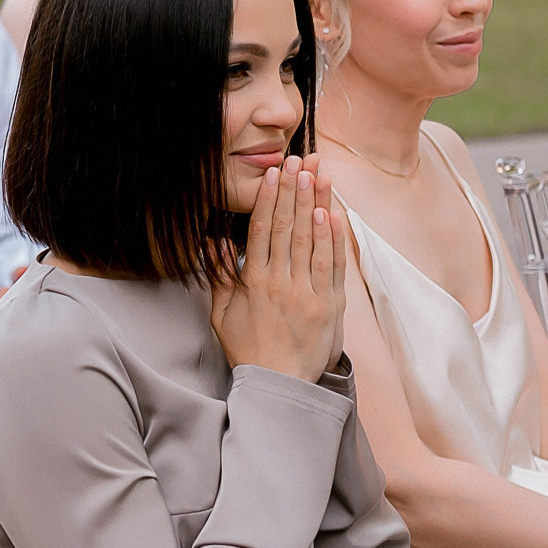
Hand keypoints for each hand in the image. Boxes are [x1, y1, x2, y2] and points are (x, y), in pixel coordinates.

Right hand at [210, 155, 345, 383]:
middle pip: (289, 226)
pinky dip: (334, 236)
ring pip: (313, 239)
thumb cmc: (248, 350)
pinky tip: (332, 211)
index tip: (272, 173)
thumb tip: (214, 242)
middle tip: (297, 160)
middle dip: (294, 190)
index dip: (268, 198)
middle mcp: (283, 283)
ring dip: (315, 202)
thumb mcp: (222, 315)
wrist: (280, 387)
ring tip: (317, 173)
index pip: (262, 230)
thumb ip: (219, 278)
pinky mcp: (330, 304)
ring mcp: (309, 293)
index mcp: (255, 283)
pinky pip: (333, 263)